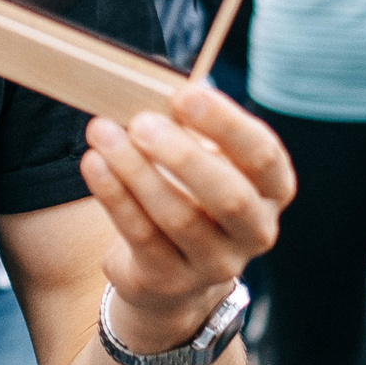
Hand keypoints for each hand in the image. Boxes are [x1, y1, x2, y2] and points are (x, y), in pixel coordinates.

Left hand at [82, 83, 294, 352]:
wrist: (173, 270)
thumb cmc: (190, 191)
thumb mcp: (201, 158)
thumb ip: (187, 127)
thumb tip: (149, 84)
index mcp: (272, 190)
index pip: (263, 156)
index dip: (226, 124)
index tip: (184, 94)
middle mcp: (255, 231)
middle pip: (229, 196)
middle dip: (182, 156)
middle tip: (140, 122)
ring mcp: (217, 263)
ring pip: (178, 217)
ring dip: (135, 170)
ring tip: (101, 132)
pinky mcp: (172, 280)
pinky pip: (142, 236)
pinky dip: (115, 196)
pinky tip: (93, 163)